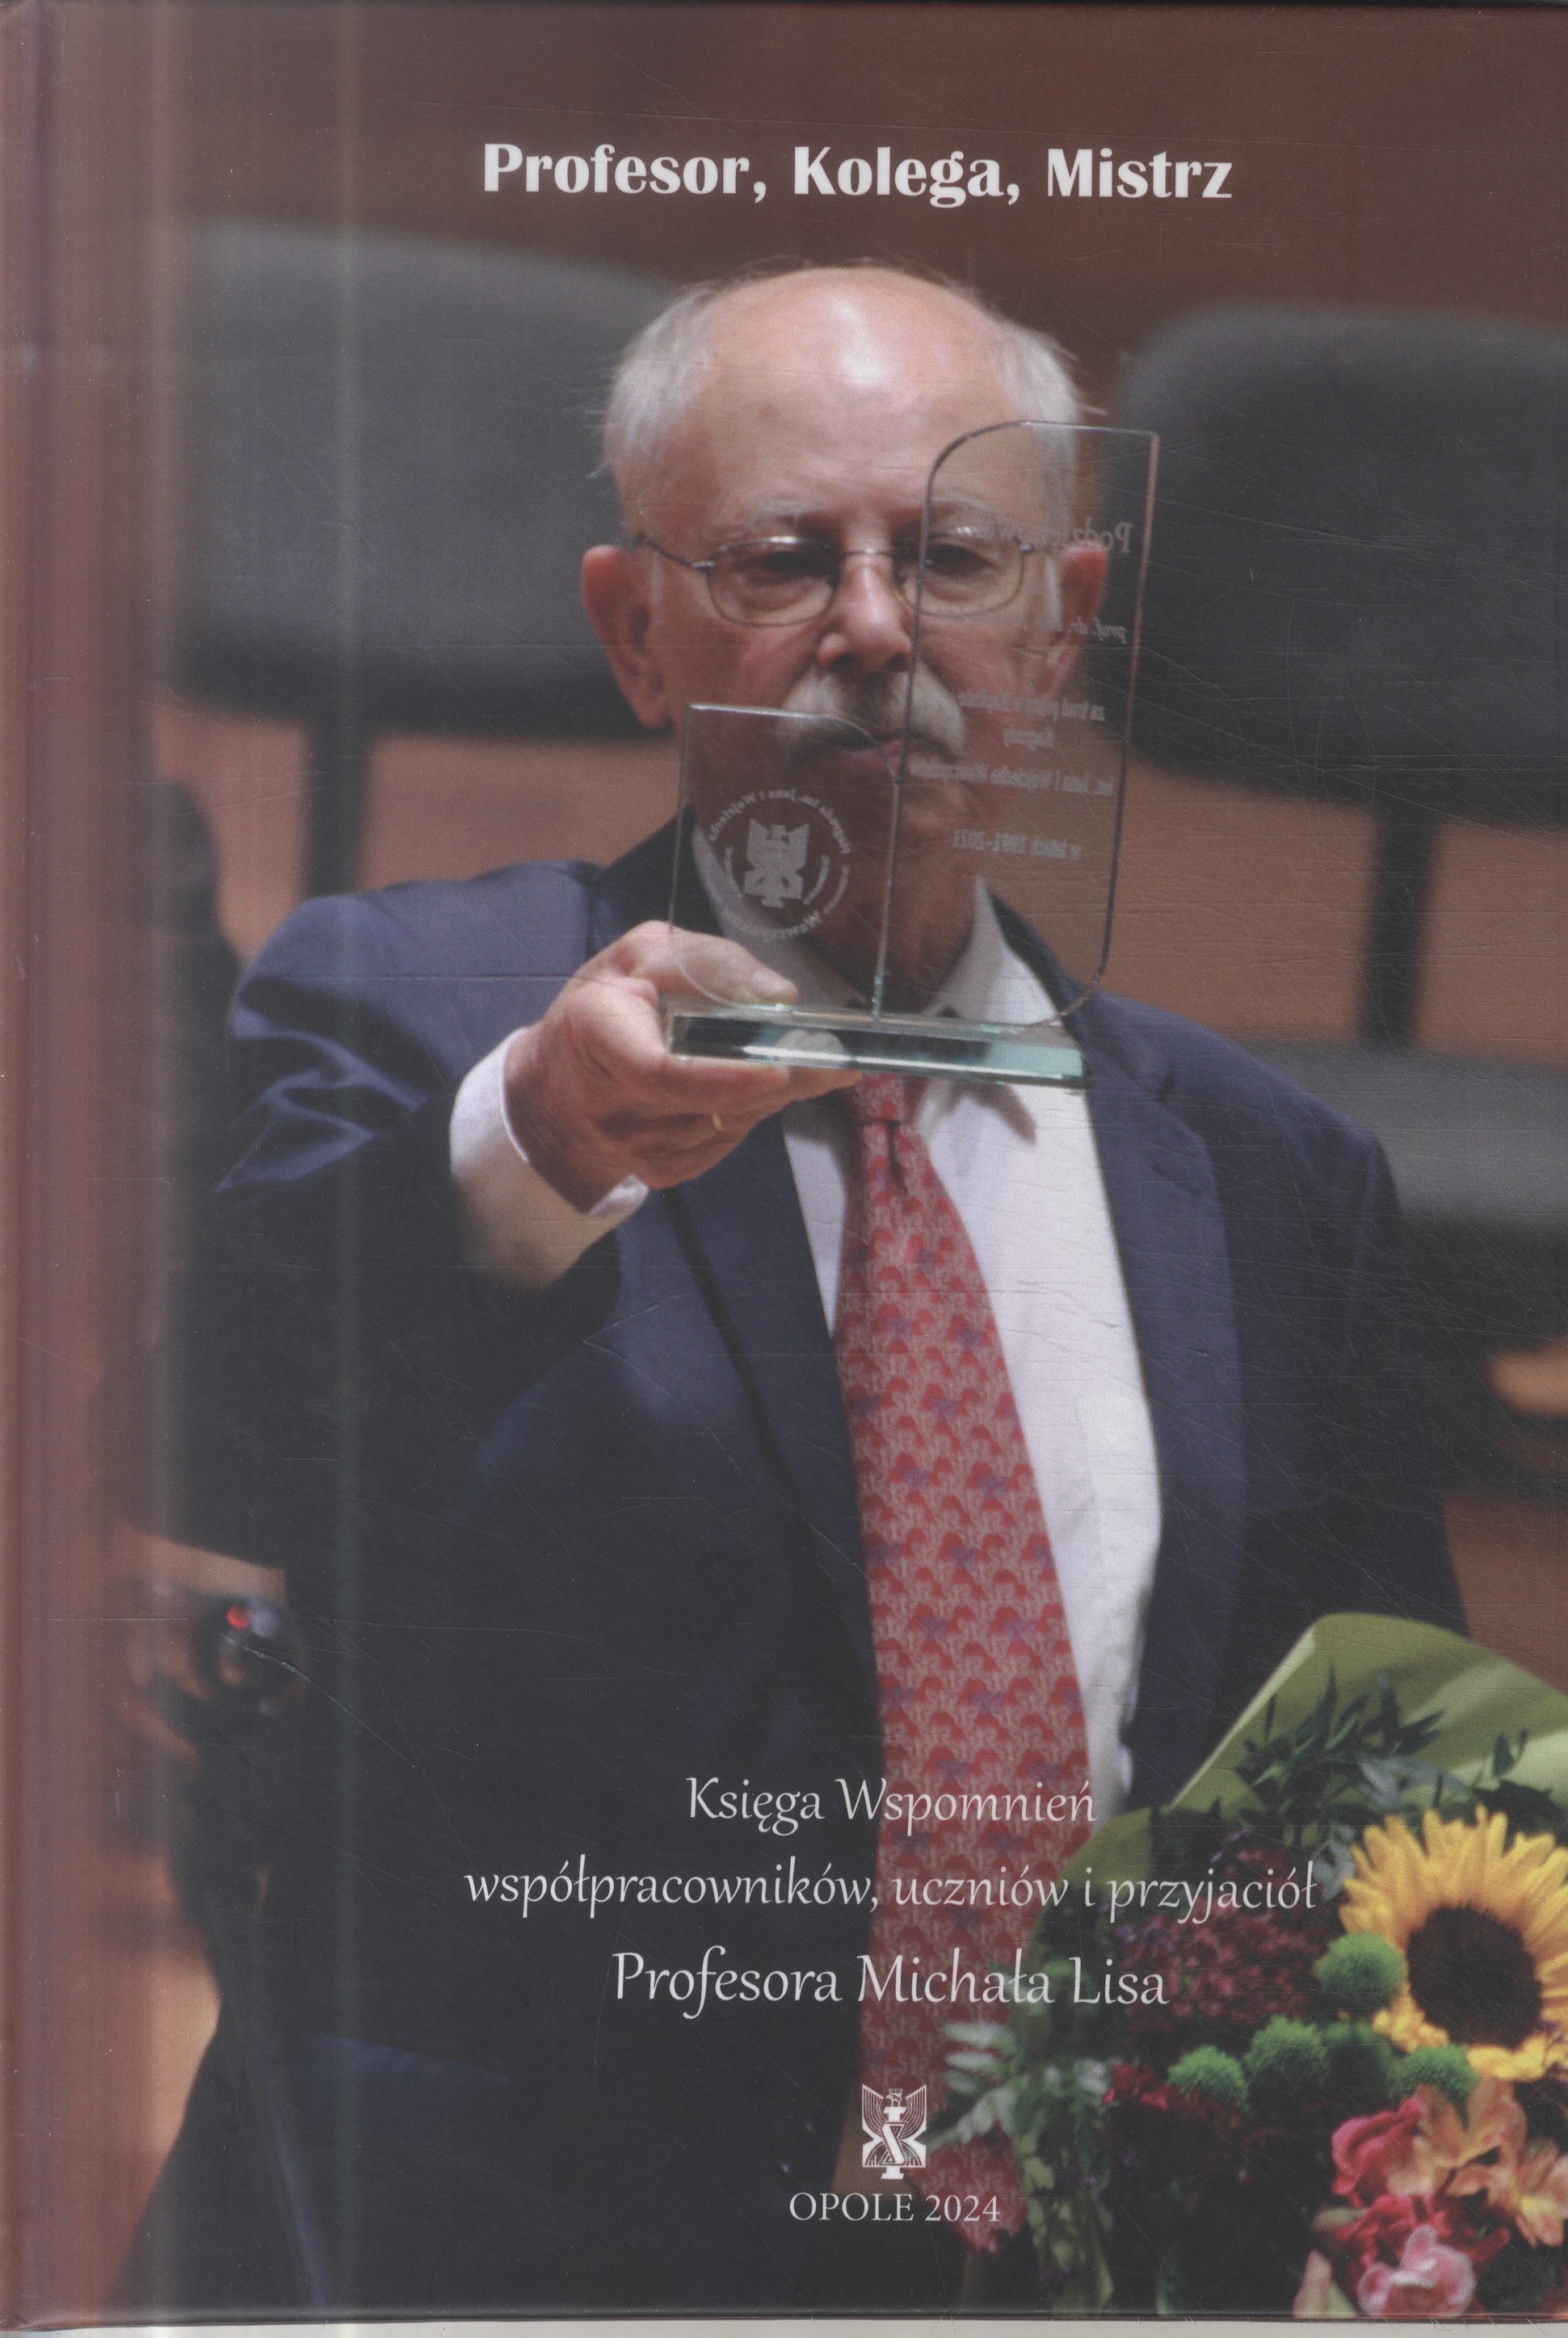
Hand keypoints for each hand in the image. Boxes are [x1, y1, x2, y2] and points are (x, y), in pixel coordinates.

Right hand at [502, 921, 858, 1210]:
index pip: (662, 1074)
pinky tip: (744, 1085)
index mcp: (598, 1038)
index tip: (780, 1068)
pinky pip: (725, 1141)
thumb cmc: (606, 1004)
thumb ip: (709, 964)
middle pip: (714, 1105)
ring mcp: (636, 1149)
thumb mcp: (643, 956)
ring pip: (731, 1124)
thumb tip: (780, 996)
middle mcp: (612, 1107)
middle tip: (837, 1059)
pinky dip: (747, 1111)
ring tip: (791, 1060)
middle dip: (782, 1080)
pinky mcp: (660, 1172)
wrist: (558, 1085)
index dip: (725, 1077)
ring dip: (770, 1092)